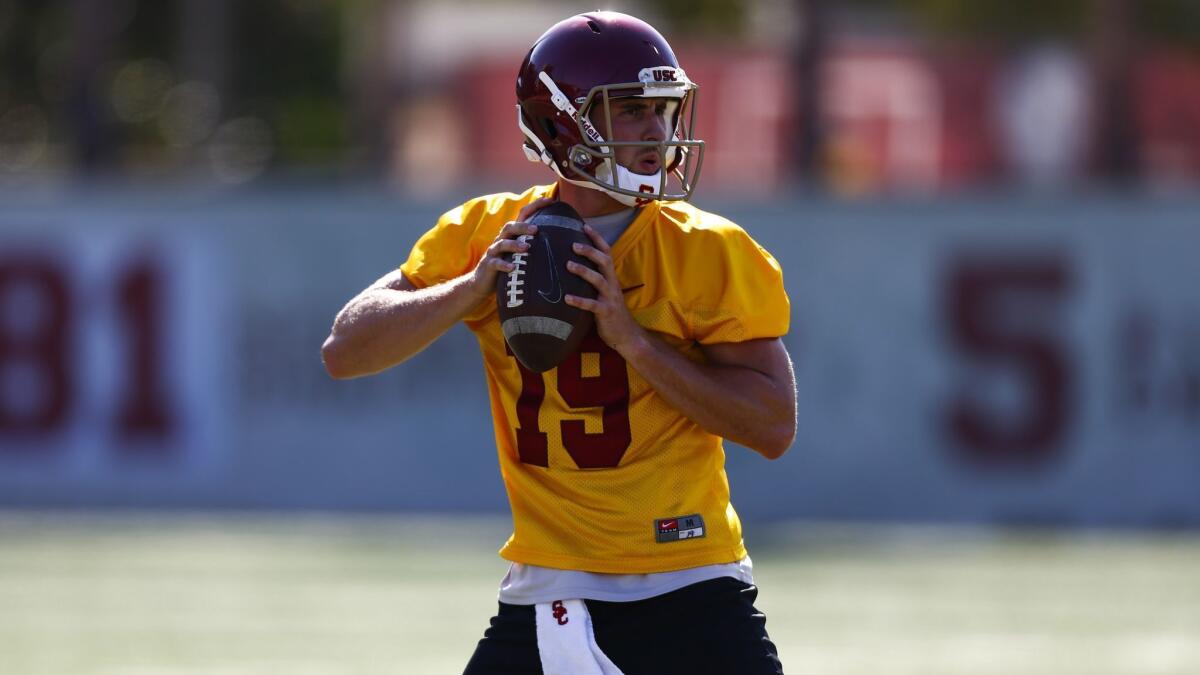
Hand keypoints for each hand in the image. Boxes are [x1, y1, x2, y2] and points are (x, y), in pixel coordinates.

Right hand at [468, 197, 555, 298]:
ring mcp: (494, 252)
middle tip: (537, 230)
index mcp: (512, 235)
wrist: (482, 282)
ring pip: (502, 243)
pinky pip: (495, 263)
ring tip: (526, 248)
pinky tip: (513, 268)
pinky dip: (504, 264)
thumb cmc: (507, 267)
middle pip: (510, 227)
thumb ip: (534, 245)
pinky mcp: (489, 265)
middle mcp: (502, 240)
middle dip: (523, 226)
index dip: (535, 206)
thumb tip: (561, 240)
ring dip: (515, 245)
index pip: (523, 215)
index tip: (550, 200)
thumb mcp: (519, 254)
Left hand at [565, 224, 645, 353]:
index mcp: (611, 277)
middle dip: (589, 251)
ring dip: (583, 271)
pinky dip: (579, 301)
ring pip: (598, 280)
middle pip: (604, 261)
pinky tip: (567, 298)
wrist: (626, 335)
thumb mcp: (603, 292)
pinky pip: (592, 305)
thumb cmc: (609, 311)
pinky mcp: (606, 312)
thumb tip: (571, 265)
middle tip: (573, 244)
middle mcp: (612, 284)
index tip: (584, 225)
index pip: (606, 252)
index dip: (597, 238)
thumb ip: (593, 280)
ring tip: (568, 265)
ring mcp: (610, 298)